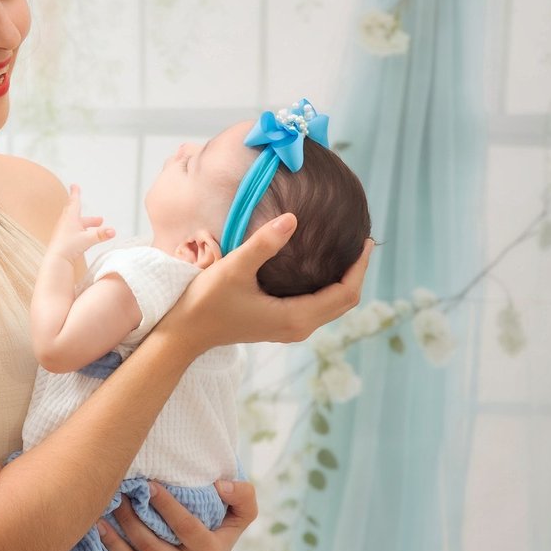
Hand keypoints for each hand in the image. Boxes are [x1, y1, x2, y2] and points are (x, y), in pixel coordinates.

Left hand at [46, 184, 114, 266]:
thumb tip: (113, 231)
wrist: (56, 260)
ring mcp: (63, 232)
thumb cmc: (67, 247)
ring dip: (87, 224)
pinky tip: (86, 238)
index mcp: (70, 218)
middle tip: (100, 219)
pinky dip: (82, 232)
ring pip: (77, 224)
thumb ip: (100, 235)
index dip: (75, 193)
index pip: (74, 202)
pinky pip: (74, 232)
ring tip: (98, 227)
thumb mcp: (87, 239)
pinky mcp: (63, 240)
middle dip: (89, 216)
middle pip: (78, 215)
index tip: (74, 185)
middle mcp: (66, 223)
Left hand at [84, 478, 257, 550]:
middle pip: (153, 546)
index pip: (185, 527)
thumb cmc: (224, 526)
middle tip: (117, 496)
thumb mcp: (243, 511)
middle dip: (132, 520)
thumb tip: (220, 486)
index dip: (167, 506)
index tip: (150, 485)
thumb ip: (242, 495)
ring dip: (114, 544)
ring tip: (98, 521)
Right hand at [161, 217, 372, 352]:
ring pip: (332, 306)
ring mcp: (290, 329)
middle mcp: (299, 327)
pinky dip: (327, 287)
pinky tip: (321, 266)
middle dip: (357, 272)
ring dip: (344, 281)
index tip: (364, 240)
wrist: (186, 332)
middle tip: (361, 242)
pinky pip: (318, 307)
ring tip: (347, 251)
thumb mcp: (235, 268)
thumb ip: (264, 243)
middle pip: (344, 302)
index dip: (359, 267)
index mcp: (295, 317)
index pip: (345, 293)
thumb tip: (293, 218)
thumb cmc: (207, 302)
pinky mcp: (281, 324)